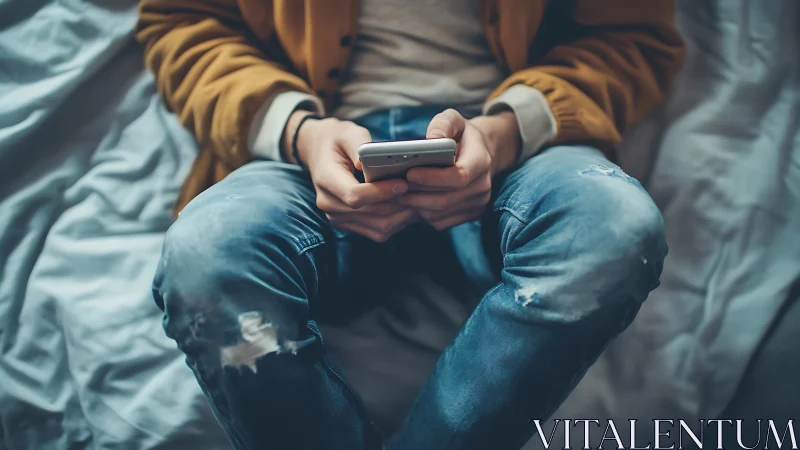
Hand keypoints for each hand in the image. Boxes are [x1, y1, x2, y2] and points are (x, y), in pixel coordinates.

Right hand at [286, 111, 418, 241]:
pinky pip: (379, 232)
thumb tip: (365, 161)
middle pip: (371, 213)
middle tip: (422, 192)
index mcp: (326, 180)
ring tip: (420, 199)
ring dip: (402, 216)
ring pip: (378, 227)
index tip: (403, 183)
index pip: (354, 195)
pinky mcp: (350, 225)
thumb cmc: (338, 140)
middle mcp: (329, 204)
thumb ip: (357, 143)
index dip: (380, 192)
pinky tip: (411, 208)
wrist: (321, 153)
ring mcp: (338, 219)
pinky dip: (398, 222)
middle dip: (398, 204)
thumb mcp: (346, 132)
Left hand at [396, 109, 520, 229]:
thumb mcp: (455, 120)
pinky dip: (421, 214)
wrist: (481, 154)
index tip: (409, 173)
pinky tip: (407, 202)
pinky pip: (440, 221)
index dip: (433, 178)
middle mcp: (482, 186)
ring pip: (440, 213)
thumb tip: (432, 137)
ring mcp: (477, 204)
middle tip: (392, 187)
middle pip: (446, 198)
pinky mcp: (469, 216)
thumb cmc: (461, 135)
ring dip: (415, 206)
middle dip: (417, 194)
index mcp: (481, 161)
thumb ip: (444, 124)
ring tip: (394, 195)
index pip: (458, 176)